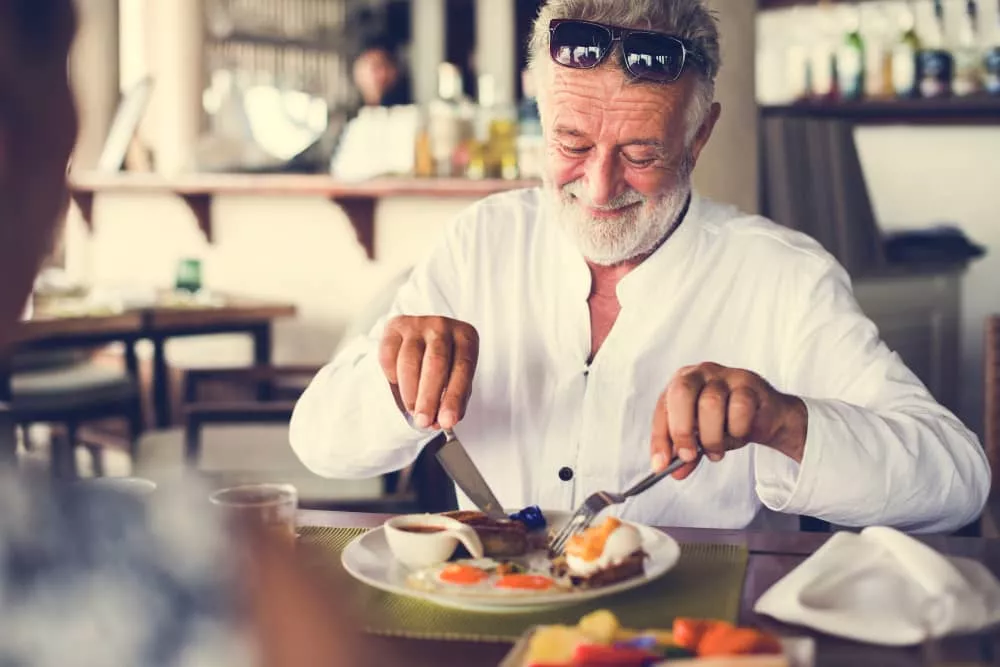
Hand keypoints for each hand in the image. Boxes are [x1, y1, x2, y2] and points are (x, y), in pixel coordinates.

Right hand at [378, 315, 478, 429]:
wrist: (424, 337)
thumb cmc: (446, 363)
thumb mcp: (456, 378)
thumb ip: (453, 399)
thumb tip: (441, 422)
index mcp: (466, 337)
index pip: (463, 368)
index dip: (455, 397)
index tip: (447, 421)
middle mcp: (443, 326)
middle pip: (436, 363)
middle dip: (429, 397)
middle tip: (424, 422)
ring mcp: (417, 324)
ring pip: (410, 361)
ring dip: (410, 393)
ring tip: (413, 412)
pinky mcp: (394, 327)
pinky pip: (390, 356)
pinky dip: (393, 377)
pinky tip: (400, 388)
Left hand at [649, 362, 807, 479]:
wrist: (764, 416)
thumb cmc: (726, 422)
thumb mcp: (701, 439)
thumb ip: (687, 454)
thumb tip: (675, 472)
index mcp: (680, 383)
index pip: (663, 408)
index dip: (660, 438)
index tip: (662, 465)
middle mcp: (700, 373)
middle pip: (681, 393)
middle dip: (682, 430)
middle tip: (688, 456)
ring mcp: (724, 375)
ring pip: (711, 403)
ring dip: (713, 437)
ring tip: (717, 451)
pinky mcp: (749, 382)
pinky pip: (739, 408)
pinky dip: (737, 429)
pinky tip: (738, 433)